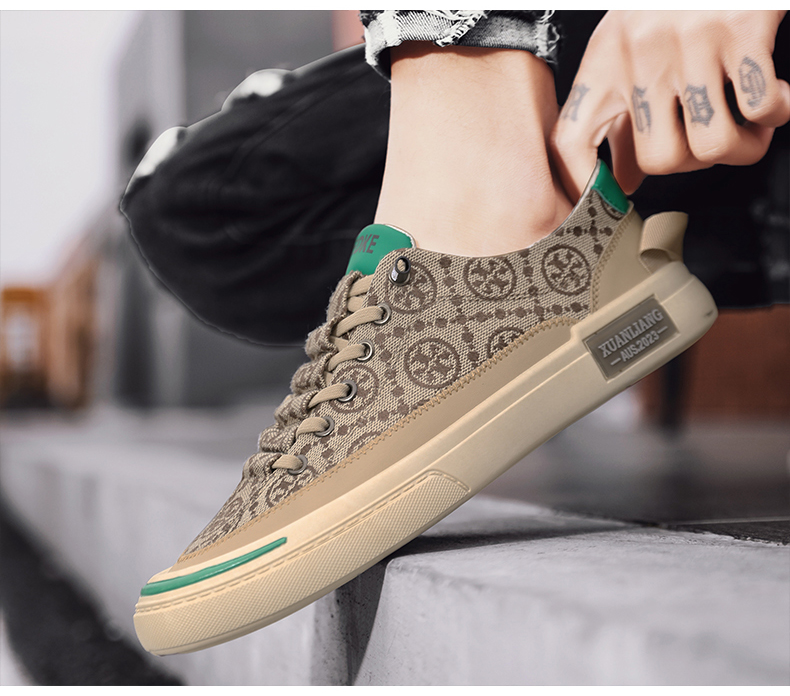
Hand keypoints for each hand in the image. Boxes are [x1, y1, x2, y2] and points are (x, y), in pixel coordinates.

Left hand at [551, 10, 789, 197]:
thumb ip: (622, 117)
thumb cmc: (673, 4)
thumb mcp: (629, 52)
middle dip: (693, 165)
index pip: (570, 140)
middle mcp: (639, 56)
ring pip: (711, 145)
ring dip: (743, 148)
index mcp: (604, 64)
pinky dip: (777, 114)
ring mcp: (689, 44)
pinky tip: (775, 97)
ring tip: (751, 128)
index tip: (603, 210)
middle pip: (658, 159)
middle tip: (710, 144)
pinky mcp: (742, 31)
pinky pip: (762, 108)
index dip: (582, 186)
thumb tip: (620, 181)